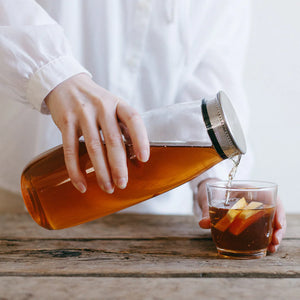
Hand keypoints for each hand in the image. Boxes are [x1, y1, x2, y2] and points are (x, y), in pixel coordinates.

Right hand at [45, 73, 149, 193]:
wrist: (65, 84)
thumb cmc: (95, 101)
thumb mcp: (113, 106)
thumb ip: (123, 126)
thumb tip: (137, 157)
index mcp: (117, 103)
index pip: (133, 119)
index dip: (140, 139)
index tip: (144, 159)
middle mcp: (101, 106)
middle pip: (113, 139)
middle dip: (119, 165)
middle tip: (123, 184)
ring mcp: (82, 113)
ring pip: (93, 147)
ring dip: (101, 171)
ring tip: (107, 187)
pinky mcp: (66, 122)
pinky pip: (70, 150)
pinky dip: (75, 170)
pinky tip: (82, 184)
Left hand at [196, 179, 285, 252]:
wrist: (209, 191)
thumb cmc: (211, 192)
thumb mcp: (208, 199)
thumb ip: (206, 211)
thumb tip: (203, 223)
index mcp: (247, 189)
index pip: (269, 197)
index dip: (277, 210)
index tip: (278, 224)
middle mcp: (254, 199)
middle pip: (273, 212)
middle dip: (277, 228)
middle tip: (275, 242)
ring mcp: (253, 209)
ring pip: (270, 221)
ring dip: (273, 235)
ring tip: (272, 248)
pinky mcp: (250, 219)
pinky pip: (262, 227)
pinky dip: (266, 237)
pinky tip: (267, 247)